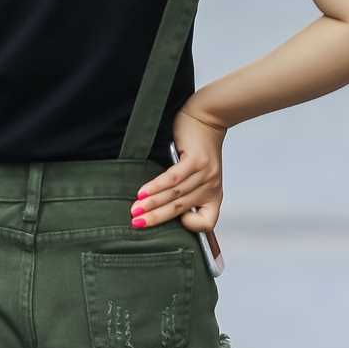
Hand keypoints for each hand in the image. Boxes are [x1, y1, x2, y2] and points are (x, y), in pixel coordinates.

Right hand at [130, 104, 223, 233]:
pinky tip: (143, 192)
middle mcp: (211, 187)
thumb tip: (159, 211)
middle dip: (156, 218)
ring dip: (151, 203)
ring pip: (174, 194)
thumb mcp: (200, 177)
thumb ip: (187, 194)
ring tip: (135, 209)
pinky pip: (173, 178)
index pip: (207, 222)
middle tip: (137, 224)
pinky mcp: (195, 160)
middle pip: (180, 208)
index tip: (175, 222)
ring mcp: (204, 173)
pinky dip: (156, 186)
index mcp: (214, 196)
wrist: (207, 121)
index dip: (191, 226)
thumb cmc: (200, 150)